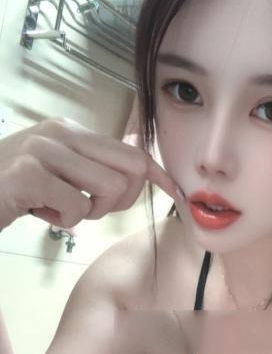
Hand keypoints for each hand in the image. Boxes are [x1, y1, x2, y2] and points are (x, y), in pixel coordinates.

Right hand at [0, 117, 178, 229]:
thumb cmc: (13, 190)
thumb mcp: (55, 170)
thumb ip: (92, 164)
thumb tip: (142, 156)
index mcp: (69, 131)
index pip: (131, 150)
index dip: (157, 174)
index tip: (175, 192)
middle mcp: (59, 134)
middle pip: (131, 169)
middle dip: (121, 200)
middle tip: (88, 207)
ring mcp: (43, 151)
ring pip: (108, 190)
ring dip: (89, 212)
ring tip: (58, 208)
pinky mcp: (29, 175)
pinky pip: (77, 208)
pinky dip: (64, 222)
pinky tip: (40, 213)